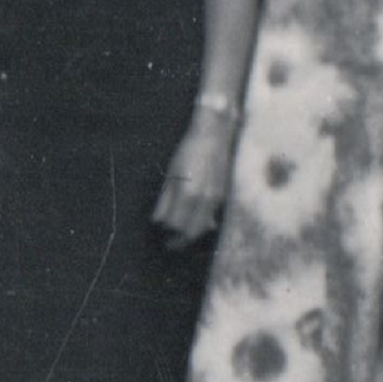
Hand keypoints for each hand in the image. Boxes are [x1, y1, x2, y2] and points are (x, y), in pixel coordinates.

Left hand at [153, 117, 234, 247]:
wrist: (214, 136)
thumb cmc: (189, 151)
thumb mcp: (172, 173)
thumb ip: (165, 199)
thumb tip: (158, 221)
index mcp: (188, 193)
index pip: (175, 224)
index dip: (166, 229)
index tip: (160, 230)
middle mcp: (204, 200)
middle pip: (190, 232)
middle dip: (179, 241)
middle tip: (169, 245)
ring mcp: (217, 200)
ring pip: (203, 228)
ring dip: (191, 235)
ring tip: (180, 237)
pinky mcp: (224, 197)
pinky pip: (212, 218)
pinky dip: (203, 225)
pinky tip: (195, 224)